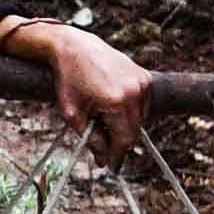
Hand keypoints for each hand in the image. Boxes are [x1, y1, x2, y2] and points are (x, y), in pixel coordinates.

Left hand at [6, 17, 157, 147]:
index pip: (124, 140)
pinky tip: (112, 104)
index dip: (117, 155)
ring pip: (140, 119)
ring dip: (125, 125)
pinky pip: (143, 104)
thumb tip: (104, 160)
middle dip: (119, 141)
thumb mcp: (73, 115)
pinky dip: (131, 111)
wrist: (74, 47)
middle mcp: (135, 91)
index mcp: (116, 101)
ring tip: (103, 117)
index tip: (110, 165)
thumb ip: (91, 139)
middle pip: (134, 131)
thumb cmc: (69, 80)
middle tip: (104, 146)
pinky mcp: (145, 76)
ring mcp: (142, 82)